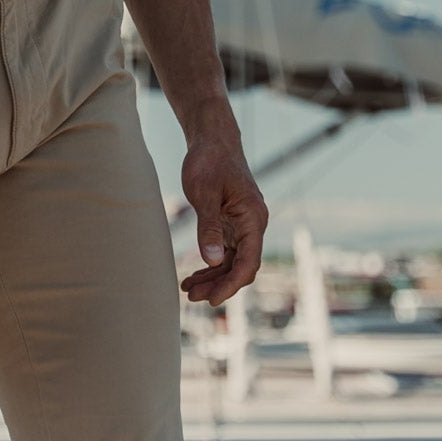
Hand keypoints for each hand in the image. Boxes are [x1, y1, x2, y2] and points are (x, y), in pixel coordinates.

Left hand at [177, 123, 266, 305]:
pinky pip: (225, 251)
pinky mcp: (231, 223)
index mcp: (253, 218)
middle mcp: (252, 225)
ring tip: (188, 290)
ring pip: (232, 261)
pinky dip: (211, 264)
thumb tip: (213, 261)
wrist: (212, 140)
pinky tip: (194, 274)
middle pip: (241, 266)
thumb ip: (209, 228)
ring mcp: (242, 225)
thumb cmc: (209, 161)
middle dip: (219, 285)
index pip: (248, 262)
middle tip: (191, 297)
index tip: (212, 300)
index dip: (231, 284)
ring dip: (213, 277)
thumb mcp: (205, 194)